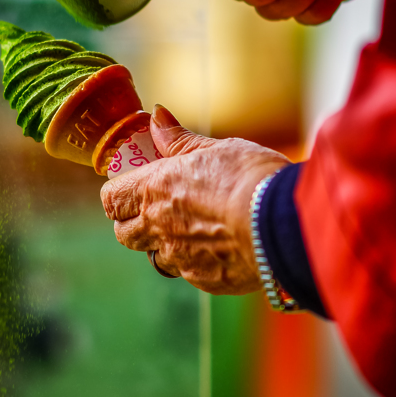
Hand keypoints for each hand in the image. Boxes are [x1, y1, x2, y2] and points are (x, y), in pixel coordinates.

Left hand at [100, 105, 288, 294]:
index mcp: (155, 188)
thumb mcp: (216, 148)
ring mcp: (181, 258)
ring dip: (166, 245)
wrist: (283, 223)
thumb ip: (179, 139)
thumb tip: (156, 115)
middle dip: (135, 223)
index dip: (118, 194)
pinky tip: (222, 246)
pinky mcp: (205, 280)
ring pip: (158, 257)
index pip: (112, 198)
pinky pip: (191, 273)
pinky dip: (199, 261)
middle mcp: (160, 226)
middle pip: (125, 233)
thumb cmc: (250, 177)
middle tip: (158, 209)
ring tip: (195, 228)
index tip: (133, 186)